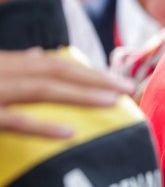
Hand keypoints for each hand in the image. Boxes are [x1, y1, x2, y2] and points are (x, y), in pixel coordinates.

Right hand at [0, 48, 133, 137]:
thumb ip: (12, 65)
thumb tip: (39, 53)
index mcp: (4, 63)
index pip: (52, 64)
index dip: (86, 71)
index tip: (116, 79)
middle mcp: (2, 71)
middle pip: (55, 71)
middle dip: (95, 78)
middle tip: (128, 88)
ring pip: (42, 90)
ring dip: (80, 94)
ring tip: (112, 101)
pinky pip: (15, 121)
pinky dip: (42, 126)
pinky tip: (69, 133)